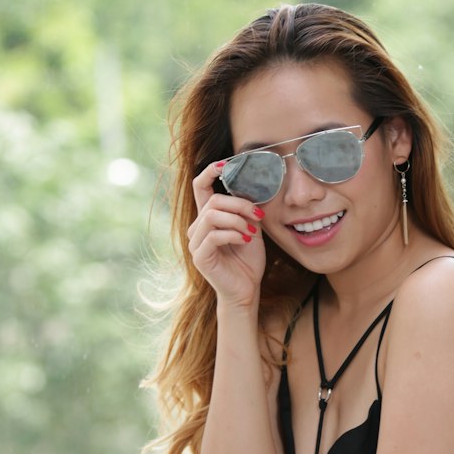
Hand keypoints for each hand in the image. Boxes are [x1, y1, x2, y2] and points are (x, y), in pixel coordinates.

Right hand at [188, 160, 265, 305]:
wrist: (246, 289)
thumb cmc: (247, 260)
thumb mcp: (250, 228)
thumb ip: (246, 210)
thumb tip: (249, 189)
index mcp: (207, 218)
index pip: (201, 187)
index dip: (210, 172)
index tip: (225, 163)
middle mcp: (197, 228)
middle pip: (213, 201)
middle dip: (239, 204)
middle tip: (257, 214)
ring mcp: (195, 243)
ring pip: (212, 216)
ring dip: (237, 220)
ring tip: (251, 231)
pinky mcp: (200, 256)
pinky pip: (214, 235)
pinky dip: (233, 234)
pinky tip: (245, 239)